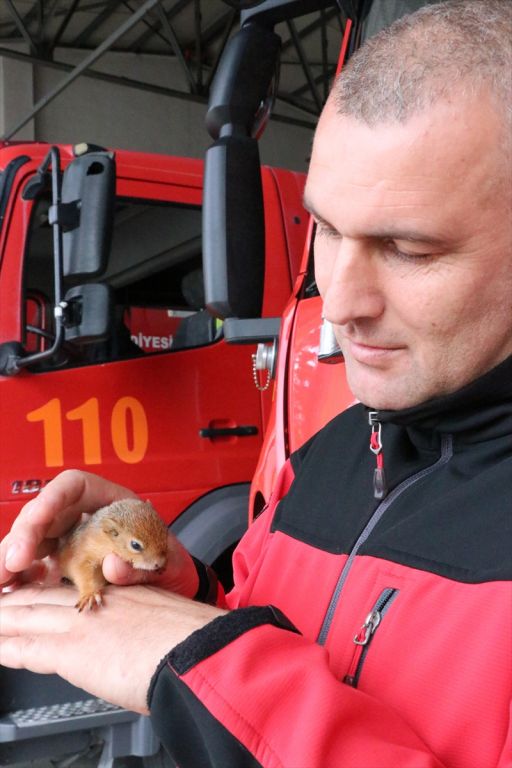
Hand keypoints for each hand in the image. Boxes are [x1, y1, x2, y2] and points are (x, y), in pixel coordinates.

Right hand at [0, 471, 198, 598]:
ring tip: (1, 583)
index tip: (37, 519)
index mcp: (108, 500)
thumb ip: (142, 563)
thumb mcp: (168, 561)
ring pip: (30, 542)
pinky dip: (18, 579)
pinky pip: (33, 567)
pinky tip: (9, 591)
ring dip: (11, 559)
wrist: (175, 586)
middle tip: (11, 563)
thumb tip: (113, 565)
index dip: (50, 498)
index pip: (71, 486)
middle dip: (22, 535)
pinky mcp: (61, 565)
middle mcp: (82, 515)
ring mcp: (67, 539)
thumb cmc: (171, 563)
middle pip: (41, 515)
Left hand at [0, 583, 224, 713]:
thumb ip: (138, 620)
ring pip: (27, 616)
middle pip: (41, 597)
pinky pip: (28, 647)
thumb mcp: (163, 617)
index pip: (69, 588)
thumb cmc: (191, 640)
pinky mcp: (74, 650)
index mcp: (120, 591)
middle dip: (13, 600)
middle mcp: (98, 600)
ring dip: (3, 619)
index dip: (42, 590)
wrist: (198, 649)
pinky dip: (7, 647)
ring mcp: (83, 623)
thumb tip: (131, 638)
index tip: (26, 591)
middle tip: (0, 598)